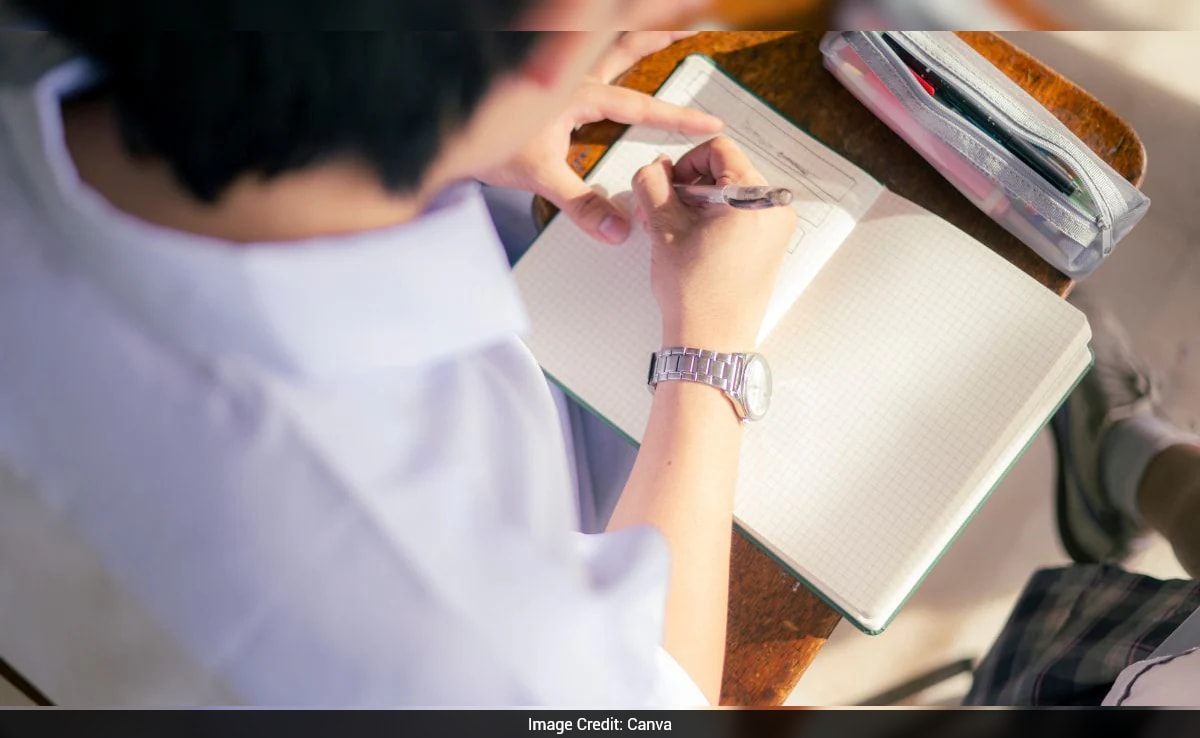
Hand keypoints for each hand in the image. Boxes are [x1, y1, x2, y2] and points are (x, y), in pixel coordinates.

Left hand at [478, 32, 722, 243]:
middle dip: (660, 38)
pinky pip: (580, 53)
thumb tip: (615, 229)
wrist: (442, 130)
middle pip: (626, 48)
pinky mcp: (541, 75)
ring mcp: (556, 70)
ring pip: (605, 42)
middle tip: (690, 28)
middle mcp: (570, 74)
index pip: (640, 106)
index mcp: (577, 94)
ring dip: (634, 36)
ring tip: (661, 25)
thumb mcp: (538, 175)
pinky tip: (602, 54)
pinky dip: (601, 46)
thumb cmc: (482, 140)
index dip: (678, 117)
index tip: (710, 124)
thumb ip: (581, 204)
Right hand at [631, 136, 795, 350]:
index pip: (719, 150)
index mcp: (755, 197)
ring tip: (676, 232)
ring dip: (700, 203)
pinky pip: (741, 215)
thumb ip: (654, 185)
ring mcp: (775, 229)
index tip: (670, 186)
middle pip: (727, 170)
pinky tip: (693, 243)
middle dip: (691, 185)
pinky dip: (715, 219)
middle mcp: (774, 209)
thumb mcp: (664, 229)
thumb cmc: (696, 295)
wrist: (711, 342)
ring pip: (731, 193)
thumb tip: (654, 168)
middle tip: (665, 213)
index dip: (686, 162)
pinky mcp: (769, 246)